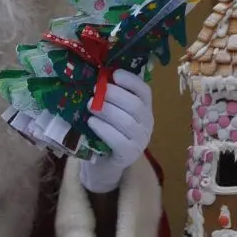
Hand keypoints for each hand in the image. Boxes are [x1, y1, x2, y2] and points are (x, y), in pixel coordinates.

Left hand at [80, 69, 153, 193]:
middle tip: (95, 90)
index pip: (144, 91)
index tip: (114, 74)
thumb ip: (110, 96)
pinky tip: (92, 123)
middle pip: (135, 105)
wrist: (104, 162)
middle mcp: (147, 124)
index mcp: (145, 108)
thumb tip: (98, 76)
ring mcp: (140, 141)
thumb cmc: (107, 131)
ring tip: (90, 105)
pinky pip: (118, 140)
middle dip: (114, 95)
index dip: (131, 81)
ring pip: (127, 122)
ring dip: (106, 110)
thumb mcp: (111, 111)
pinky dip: (103, 129)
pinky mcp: (129, 155)